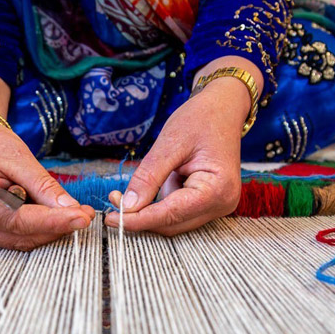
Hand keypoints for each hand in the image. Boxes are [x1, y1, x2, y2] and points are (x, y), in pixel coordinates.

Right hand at [0, 115, 94, 250]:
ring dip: (50, 229)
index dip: (52, 221)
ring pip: (21, 240)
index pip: (17, 220)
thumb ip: (43, 186)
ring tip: (76, 212)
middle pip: (20, 235)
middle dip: (56, 227)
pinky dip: (39, 227)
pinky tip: (56, 213)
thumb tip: (71, 209)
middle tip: (86, 214)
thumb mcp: (17, 156)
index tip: (81, 217)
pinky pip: (16, 235)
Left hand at [104, 76, 249, 235]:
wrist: (223, 109)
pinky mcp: (208, 203)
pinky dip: (158, 206)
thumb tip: (127, 205)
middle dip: (140, 217)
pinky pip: (178, 212)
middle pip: (172, 224)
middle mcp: (222, 203)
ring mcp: (217, 205)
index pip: (171, 213)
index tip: (111, 218)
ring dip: (147, 213)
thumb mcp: (170, 143)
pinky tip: (145, 191)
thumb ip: (149, 176)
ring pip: (174, 222)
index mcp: (217, 189)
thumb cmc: (201, 119)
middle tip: (113, 201)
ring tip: (124, 195)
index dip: (139, 219)